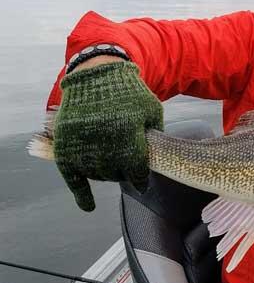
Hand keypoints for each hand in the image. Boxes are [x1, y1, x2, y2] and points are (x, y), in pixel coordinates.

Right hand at [53, 62, 162, 210]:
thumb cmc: (129, 93)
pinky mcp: (65, 149)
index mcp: (129, 138)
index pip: (138, 172)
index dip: (142, 180)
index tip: (143, 183)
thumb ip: (156, 135)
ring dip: (106, 175)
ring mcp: (83, 149)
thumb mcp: (152, 110)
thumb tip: (159, 158)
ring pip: (98, 176)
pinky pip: (73, 180)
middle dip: (124, 173)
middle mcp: (105, 147)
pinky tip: (89, 207)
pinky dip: (81, 195)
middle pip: (117, 175)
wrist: (96, 76)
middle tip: (126, 167)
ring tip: (111, 166)